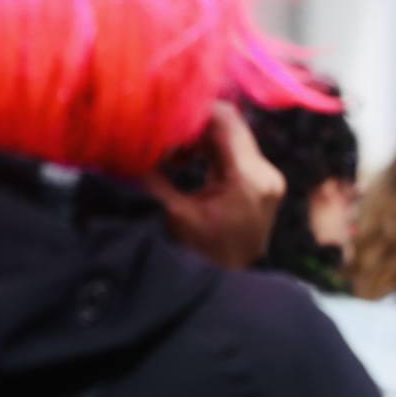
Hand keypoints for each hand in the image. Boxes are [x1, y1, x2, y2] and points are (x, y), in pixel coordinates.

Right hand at [144, 102, 286, 269]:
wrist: (231, 285)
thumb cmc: (202, 255)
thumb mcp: (174, 214)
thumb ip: (153, 175)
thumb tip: (127, 143)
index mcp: (249, 177)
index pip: (226, 120)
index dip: (192, 110)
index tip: (162, 116)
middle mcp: (266, 172)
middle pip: (229, 125)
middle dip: (191, 124)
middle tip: (161, 136)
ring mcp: (268, 177)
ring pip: (231, 136)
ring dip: (198, 137)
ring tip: (171, 154)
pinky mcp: (262, 182)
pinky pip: (234, 151)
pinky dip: (209, 150)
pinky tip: (184, 162)